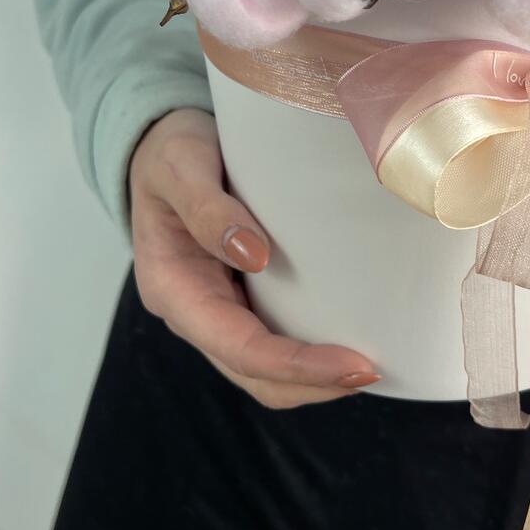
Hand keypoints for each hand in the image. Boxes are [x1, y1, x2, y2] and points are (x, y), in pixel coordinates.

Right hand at [128, 107, 380, 407]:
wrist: (157, 146)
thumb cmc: (169, 153)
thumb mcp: (179, 168)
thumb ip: (208, 210)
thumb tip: (254, 257)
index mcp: (173, 288)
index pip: (238, 347)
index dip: (295, 365)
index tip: (353, 364)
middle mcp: (193, 310)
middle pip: (253, 374)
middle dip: (312, 383)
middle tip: (372, 371)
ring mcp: (216, 307)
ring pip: (263, 369)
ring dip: (312, 378)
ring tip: (369, 366)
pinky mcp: (238, 295)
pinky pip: (271, 338)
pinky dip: (307, 351)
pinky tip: (346, 336)